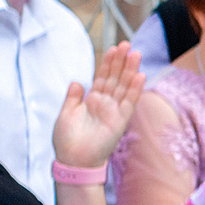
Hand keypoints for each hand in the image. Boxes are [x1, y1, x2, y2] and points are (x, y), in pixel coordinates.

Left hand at [52, 42, 141, 167]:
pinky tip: (140, 76)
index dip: (108, 63)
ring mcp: (114, 111)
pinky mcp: (120, 120)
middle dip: (121, 61)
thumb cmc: (67, 140)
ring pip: (124, 86)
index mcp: (92, 101)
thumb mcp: (65, 113)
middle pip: (115, 78)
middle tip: (127, 44)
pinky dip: (135, 89)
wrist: (73, 160)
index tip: (114, 48)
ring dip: (130, 70)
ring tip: (135, 54)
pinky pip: (129, 102)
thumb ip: (73, 97)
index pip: (102, 77)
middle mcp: (105, 104)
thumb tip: (77, 82)